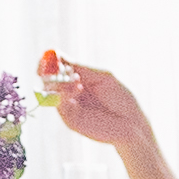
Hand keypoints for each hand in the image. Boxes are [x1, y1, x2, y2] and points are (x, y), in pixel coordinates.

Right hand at [38, 54, 153, 150]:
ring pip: (51, 91)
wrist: (131, 123)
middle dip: (49, 72)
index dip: (48, 62)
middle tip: (55, 68)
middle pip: (48, 79)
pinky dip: (64, 94)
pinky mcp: (69, 120)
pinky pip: (59, 104)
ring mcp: (68, 107)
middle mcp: (69, 92)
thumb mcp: (102, 77)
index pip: (55, 68)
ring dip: (59, 82)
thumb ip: (81, 68)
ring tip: (76, 81)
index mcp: (77, 79)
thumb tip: (58, 56)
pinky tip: (78, 89)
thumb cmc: (120, 98)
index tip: (48, 57)